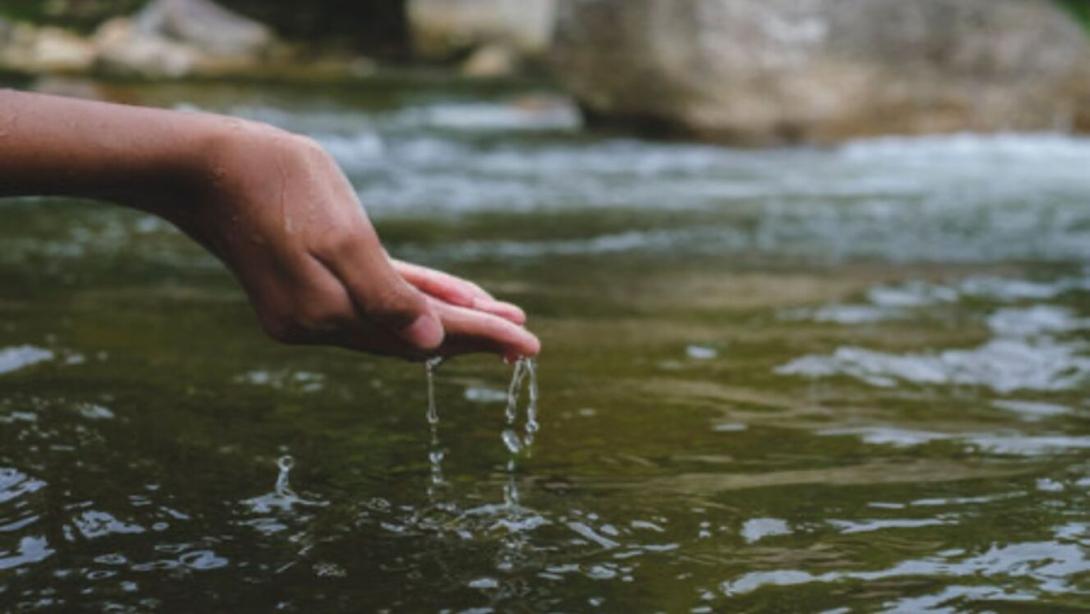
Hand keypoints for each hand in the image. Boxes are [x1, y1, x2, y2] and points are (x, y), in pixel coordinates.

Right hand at [161, 120, 538, 359]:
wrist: (205, 166)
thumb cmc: (275, 184)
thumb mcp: (340, 234)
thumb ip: (387, 295)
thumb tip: (433, 345)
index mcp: (328, 315)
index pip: (424, 336)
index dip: (482, 338)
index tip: (529, 345)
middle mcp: (318, 325)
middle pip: (413, 339)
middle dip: (472, 335)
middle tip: (525, 338)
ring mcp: (310, 312)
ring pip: (397, 323)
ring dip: (448, 320)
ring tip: (499, 316)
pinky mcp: (306, 292)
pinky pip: (375, 301)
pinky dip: (413, 298)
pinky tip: (448, 295)